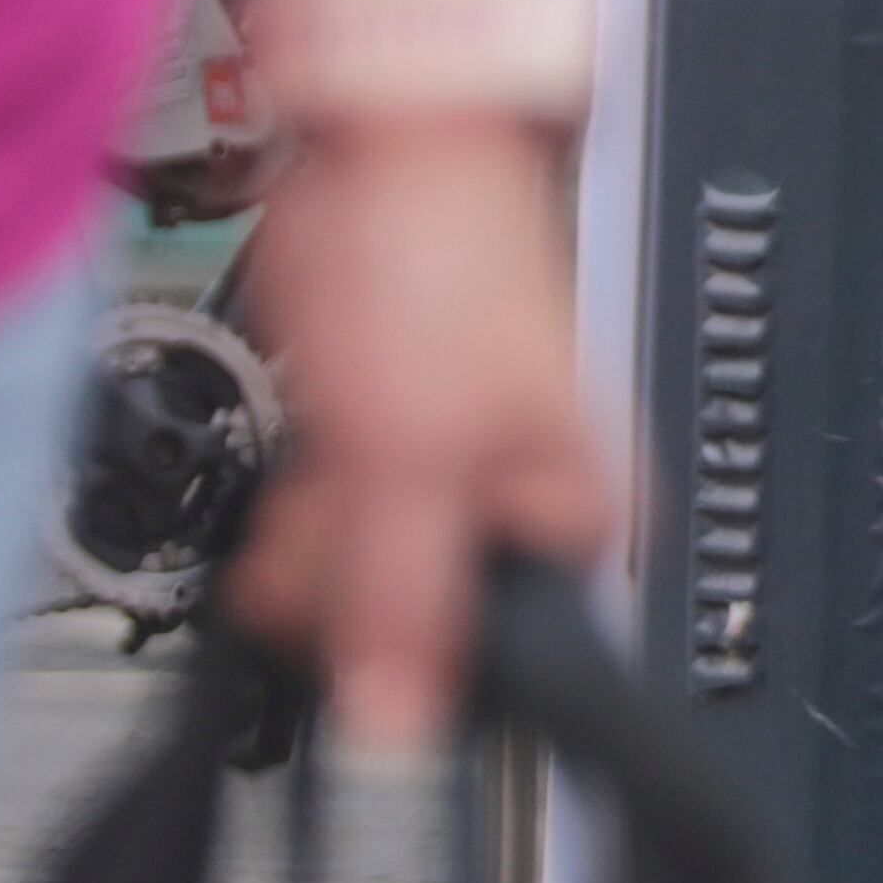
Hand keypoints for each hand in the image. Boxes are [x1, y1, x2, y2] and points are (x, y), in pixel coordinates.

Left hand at [226, 118, 608, 754]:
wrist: (379, 150)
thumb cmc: (434, 267)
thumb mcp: (405, 457)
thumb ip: (402, 599)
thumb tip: (401, 732)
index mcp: (579, 521)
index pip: (502, 660)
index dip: (414, 649)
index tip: (363, 598)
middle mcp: (529, 509)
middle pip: (422, 624)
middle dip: (349, 579)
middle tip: (340, 505)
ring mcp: (460, 476)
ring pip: (367, 578)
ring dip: (314, 541)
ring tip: (323, 464)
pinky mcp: (397, 447)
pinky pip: (337, 526)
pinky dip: (302, 508)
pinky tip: (308, 458)